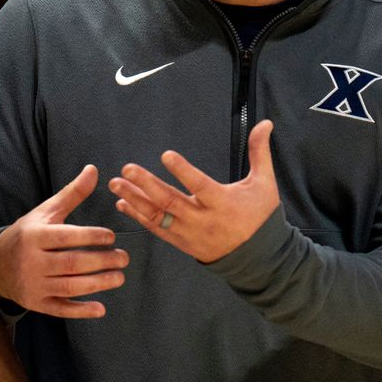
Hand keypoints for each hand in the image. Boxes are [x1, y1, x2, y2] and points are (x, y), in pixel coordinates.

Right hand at [0, 165, 127, 317]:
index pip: (66, 237)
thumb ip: (72, 193)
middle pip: (72, 263)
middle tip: (124, 258)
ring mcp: (34, 285)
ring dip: (98, 284)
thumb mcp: (46, 212)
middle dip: (101, 261)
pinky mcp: (36, 304)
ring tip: (120, 277)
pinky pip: (60, 309)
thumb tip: (94, 169)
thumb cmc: (28, 234)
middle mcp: (32, 261)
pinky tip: (101, 308)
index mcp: (35, 236)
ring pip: (70, 287)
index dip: (91, 237)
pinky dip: (80, 311)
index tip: (112, 236)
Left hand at [108, 120, 280, 262]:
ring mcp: (190, 234)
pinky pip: (157, 230)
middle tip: (127, 169)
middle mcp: (205, 221)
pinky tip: (123, 204)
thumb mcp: (264, 183)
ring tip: (116, 185)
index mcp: (224, 204)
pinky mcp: (182, 243)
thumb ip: (259, 152)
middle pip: (171, 202)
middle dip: (147, 185)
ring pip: (159, 217)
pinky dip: (138, 217)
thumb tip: (265, 122)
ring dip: (135, 200)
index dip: (183, 172)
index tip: (166, 155)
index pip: (201, 186)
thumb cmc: (261, 216)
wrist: (259, 259)